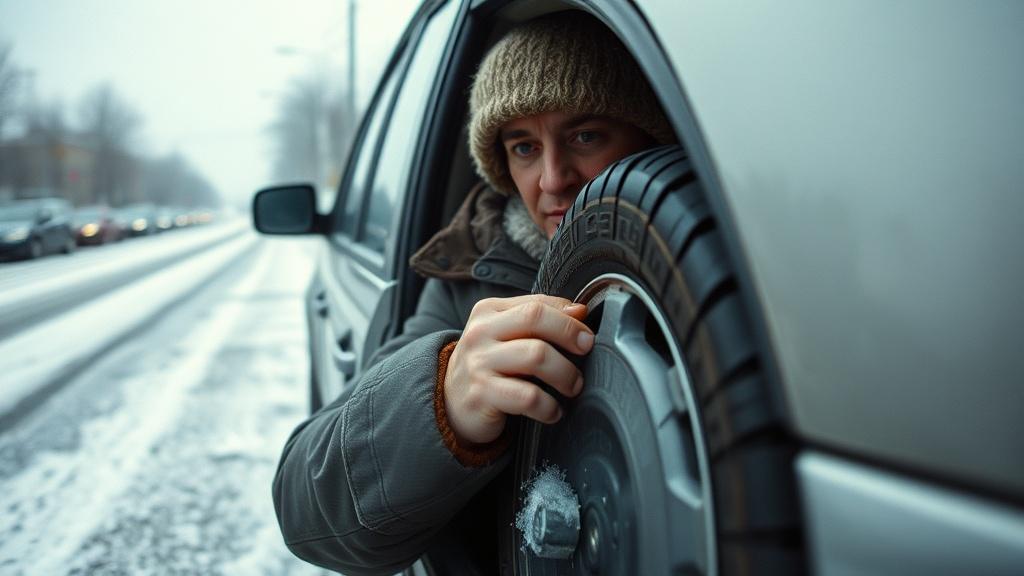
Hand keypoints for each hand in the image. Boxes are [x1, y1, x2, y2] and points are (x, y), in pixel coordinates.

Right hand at [443, 294, 594, 444]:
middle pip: (535, 319)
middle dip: (570, 335)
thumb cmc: (490, 365)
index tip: (587, 335)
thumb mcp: (508, 335)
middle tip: (586, 354)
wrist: (451, 402)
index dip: (569, 318)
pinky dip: (549, 406)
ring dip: (565, 374)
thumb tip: (580, 310)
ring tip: (573, 386)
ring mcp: (479, 363)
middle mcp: (481, 332)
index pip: (536, 304)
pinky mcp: (481, 395)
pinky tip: (553, 411)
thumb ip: (540, 319)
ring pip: (536, 356)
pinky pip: (528, 397)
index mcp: (489, 311)